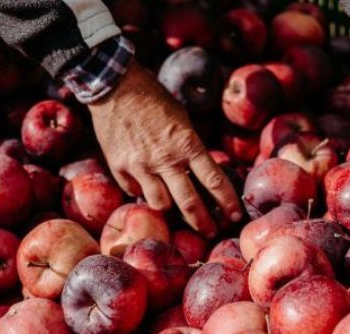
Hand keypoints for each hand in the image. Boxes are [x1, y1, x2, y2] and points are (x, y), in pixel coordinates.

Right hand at [88, 60, 241, 237]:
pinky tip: (144, 184)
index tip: (235, 216)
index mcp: (187, 144)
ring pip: (161, 204)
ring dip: (169, 207)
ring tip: (173, 207)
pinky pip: (135, 191)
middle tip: (210, 232)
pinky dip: (141, 191)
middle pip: (190, 203)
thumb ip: (190, 149)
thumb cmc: (154, 99)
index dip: (227, 202)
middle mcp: (166, 159)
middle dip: (202, 222)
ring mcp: (141, 166)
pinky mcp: (120, 167)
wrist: (114, 85)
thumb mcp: (182, 120)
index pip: (214, 181)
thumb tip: (199, 174)